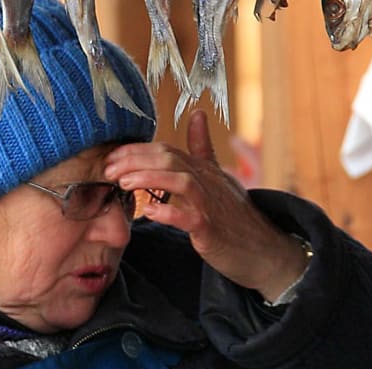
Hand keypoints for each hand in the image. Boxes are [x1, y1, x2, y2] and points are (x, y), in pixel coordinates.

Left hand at [104, 110, 308, 301]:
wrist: (264, 251)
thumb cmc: (235, 216)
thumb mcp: (218, 177)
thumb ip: (202, 148)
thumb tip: (197, 114)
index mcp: (203, 169)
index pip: (166, 150)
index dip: (136, 151)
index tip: (111, 157)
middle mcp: (207, 181)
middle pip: (169, 159)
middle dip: (134, 161)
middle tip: (108, 169)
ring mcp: (211, 205)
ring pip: (180, 181)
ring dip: (148, 179)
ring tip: (123, 183)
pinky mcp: (212, 230)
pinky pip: (190, 217)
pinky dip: (169, 213)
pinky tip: (149, 212)